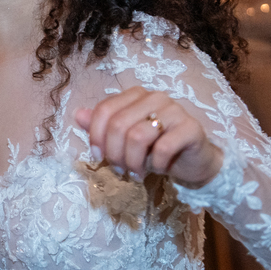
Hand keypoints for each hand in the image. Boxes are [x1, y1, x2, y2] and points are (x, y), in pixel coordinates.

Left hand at [73, 87, 222, 186]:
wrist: (192, 161)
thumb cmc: (155, 148)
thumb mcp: (124, 139)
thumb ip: (102, 125)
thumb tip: (77, 114)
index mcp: (135, 95)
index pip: (105, 110)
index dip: (96, 136)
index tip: (98, 157)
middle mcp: (154, 97)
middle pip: (118, 125)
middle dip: (114, 154)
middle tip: (120, 171)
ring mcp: (174, 110)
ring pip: (138, 136)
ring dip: (132, 162)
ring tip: (136, 173)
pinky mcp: (191, 128)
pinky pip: (163, 148)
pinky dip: (156, 164)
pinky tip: (159, 169)